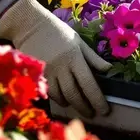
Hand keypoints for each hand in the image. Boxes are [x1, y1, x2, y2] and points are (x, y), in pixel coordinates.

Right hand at [0, 0, 111, 117]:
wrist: (30, 26)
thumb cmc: (58, 32)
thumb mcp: (78, 41)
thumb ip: (93, 58)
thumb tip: (109, 70)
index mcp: (75, 58)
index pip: (89, 84)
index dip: (97, 100)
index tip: (105, 110)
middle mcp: (61, 67)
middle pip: (74, 95)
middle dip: (85, 108)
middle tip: (93, 113)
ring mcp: (47, 73)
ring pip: (60, 97)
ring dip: (71, 105)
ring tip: (79, 107)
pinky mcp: (37, 75)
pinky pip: (49, 93)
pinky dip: (57, 99)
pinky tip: (64, 100)